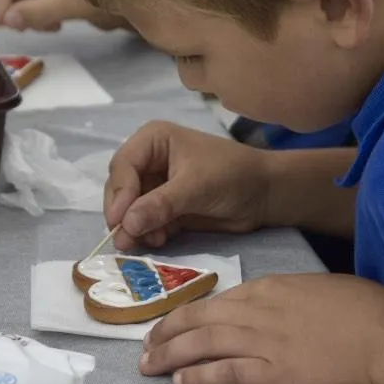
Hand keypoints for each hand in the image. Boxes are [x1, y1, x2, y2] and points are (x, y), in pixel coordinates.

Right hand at [105, 122, 272, 250]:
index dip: (119, 194)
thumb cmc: (233, 176)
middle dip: (123, 214)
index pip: (123, 166)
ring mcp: (156, 185)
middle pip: (121, 189)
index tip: (120, 220)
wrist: (265, 194)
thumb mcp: (195, 187)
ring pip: (130, 209)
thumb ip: (159, 205)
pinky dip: (148, 233)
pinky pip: (145, 222)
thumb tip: (126, 225)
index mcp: (153, 140)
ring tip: (147, 242)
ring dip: (135, 227)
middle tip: (125, 239)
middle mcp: (149, 160)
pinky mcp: (165, 207)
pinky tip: (159, 240)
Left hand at [140, 273, 383, 383]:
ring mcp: (265, 342)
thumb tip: (257, 312)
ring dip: (170, 356)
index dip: (182, 316)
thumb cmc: (360, 309)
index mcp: (267, 288)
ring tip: (149, 368)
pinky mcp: (276, 373)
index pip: (212, 302)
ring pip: (203, 345)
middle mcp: (258, 312)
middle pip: (197, 321)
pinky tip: (181, 382)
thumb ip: (280, 300)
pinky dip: (200, 377)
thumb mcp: (312, 289)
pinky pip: (227, 373)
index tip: (165, 328)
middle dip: (165, 336)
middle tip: (144, 350)